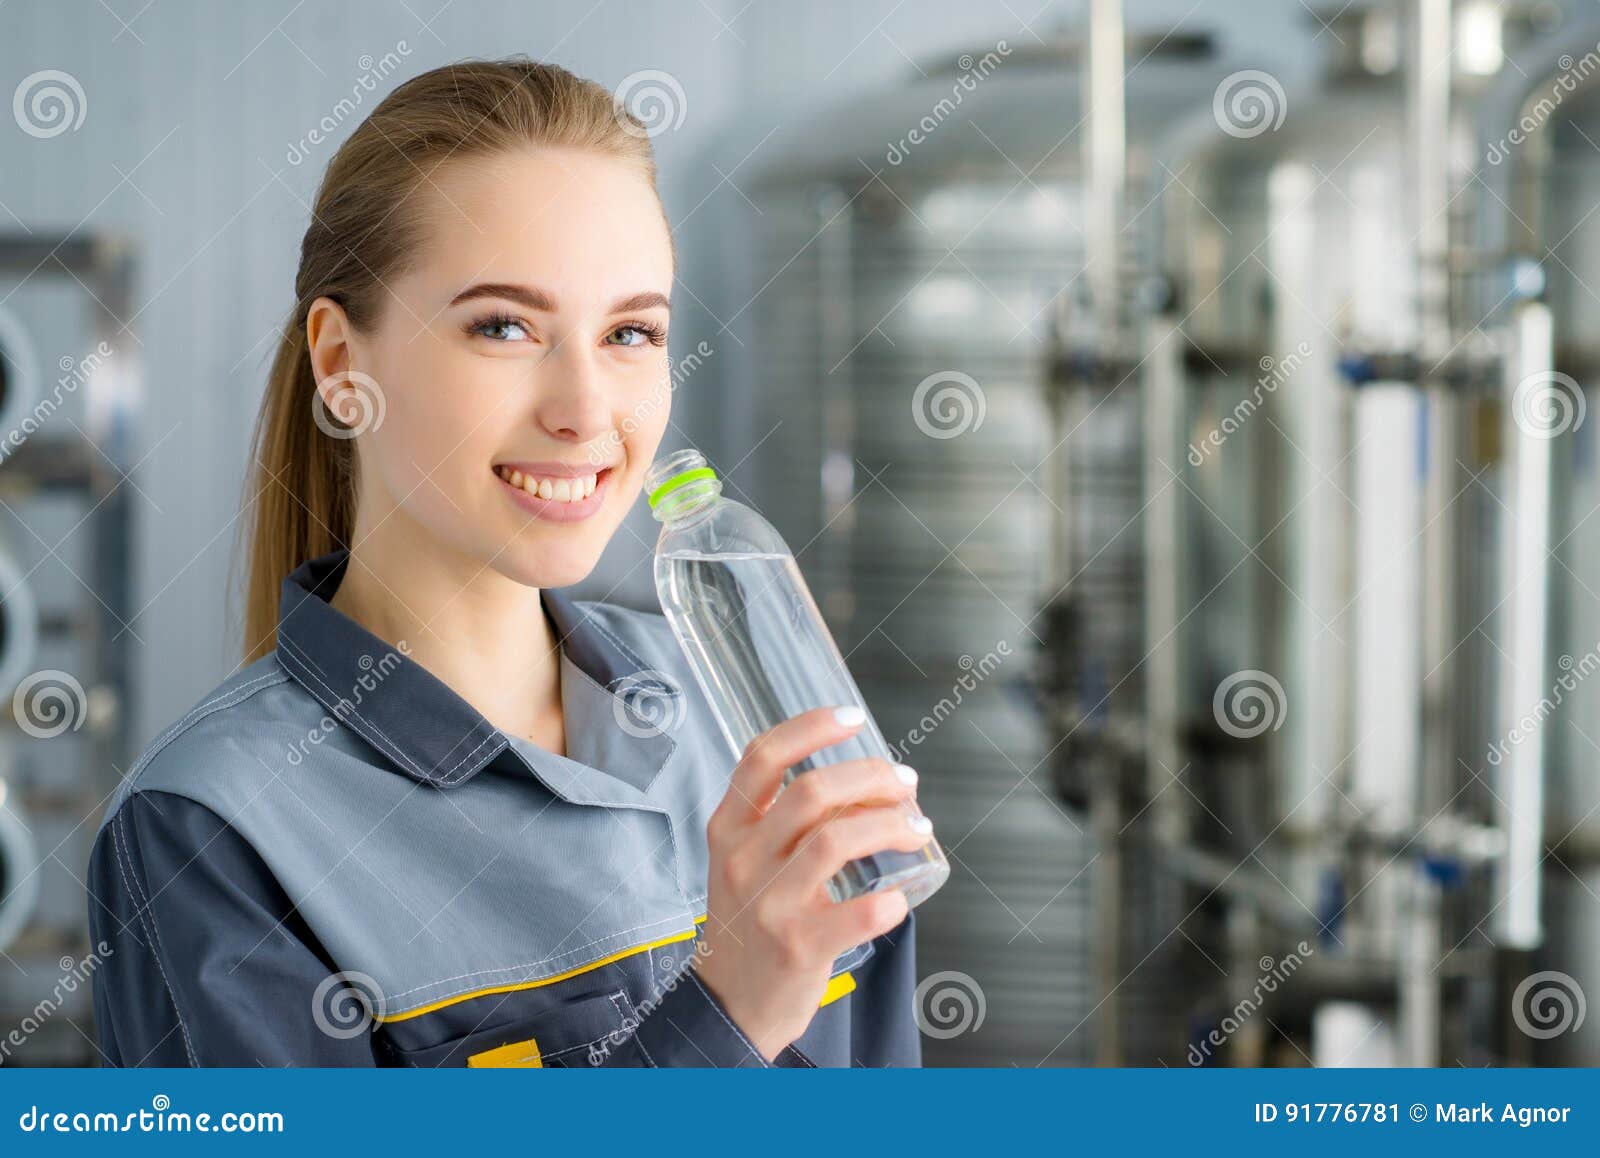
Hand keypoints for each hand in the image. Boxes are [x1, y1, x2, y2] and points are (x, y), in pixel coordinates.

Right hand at [692, 705, 932, 1059]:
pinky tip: (900, 897)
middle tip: (905, 782)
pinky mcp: (798, 946)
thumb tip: (866, 782)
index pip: (762, 757)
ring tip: (916, 826)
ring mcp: (769, 904)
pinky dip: (888, 901)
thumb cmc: (751, 921)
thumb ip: (784, 820)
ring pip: (836, 840)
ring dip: (890, 825)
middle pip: (811, 791)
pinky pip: (856, 913)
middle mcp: (743, 860)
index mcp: (729, 829)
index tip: (852, 717)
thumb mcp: (747, 860)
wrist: (731, 1002)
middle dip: (871, 776)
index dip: (811, 727)